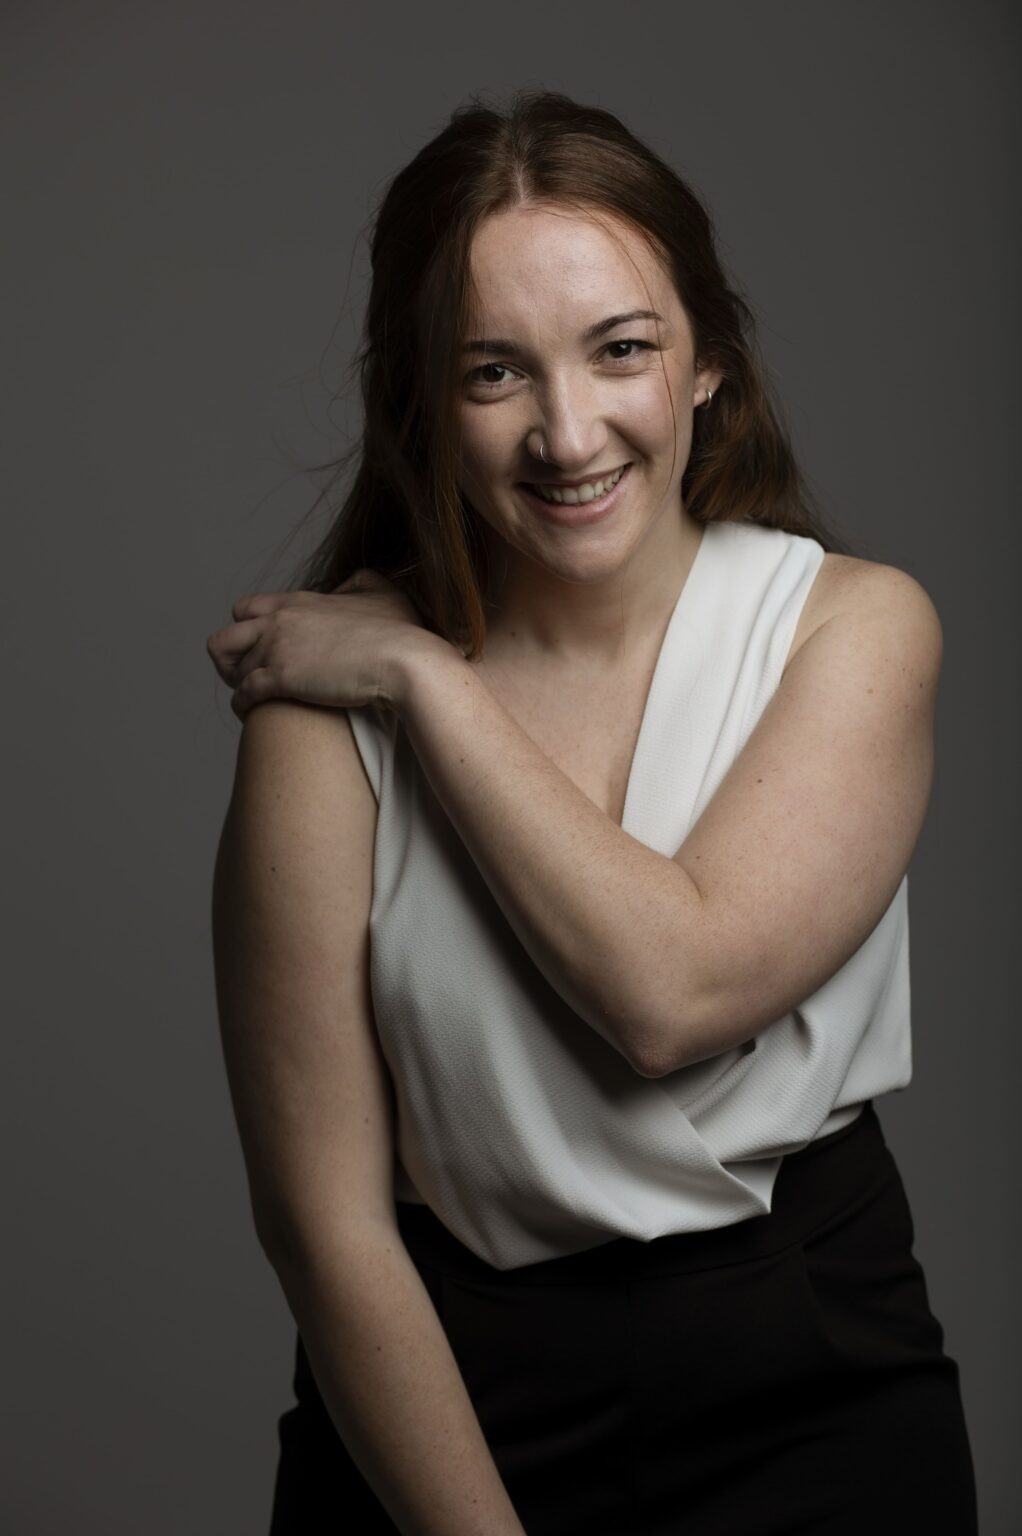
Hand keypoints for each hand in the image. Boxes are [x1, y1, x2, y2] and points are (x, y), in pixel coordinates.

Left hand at [205, 568, 436, 721]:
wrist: (404, 661)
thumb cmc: (401, 633)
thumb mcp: (383, 593)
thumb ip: (360, 582)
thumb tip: (347, 587)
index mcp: (297, 602)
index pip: (245, 609)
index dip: (247, 631)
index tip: (262, 649)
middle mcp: (279, 621)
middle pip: (224, 638)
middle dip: (230, 659)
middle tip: (247, 675)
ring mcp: (277, 649)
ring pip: (232, 670)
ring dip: (238, 686)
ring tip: (252, 699)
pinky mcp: (281, 679)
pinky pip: (243, 694)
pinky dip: (243, 706)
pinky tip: (252, 714)